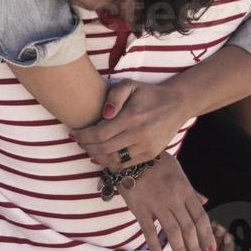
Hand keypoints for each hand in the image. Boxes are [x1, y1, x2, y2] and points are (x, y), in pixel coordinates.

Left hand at [72, 80, 191, 167]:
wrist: (177, 104)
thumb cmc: (149, 93)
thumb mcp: (130, 86)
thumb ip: (114, 96)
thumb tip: (104, 115)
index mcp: (132, 117)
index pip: (100, 133)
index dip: (83, 136)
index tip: (73, 133)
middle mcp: (139, 135)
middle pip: (103, 148)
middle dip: (86, 146)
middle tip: (78, 141)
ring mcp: (146, 147)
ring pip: (113, 160)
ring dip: (96, 156)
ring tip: (88, 148)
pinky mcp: (150, 154)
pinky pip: (125, 164)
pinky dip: (110, 162)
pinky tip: (101, 156)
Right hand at [116, 155, 216, 250]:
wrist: (130, 155)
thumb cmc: (155, 161)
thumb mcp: (177, 170)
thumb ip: (191, 189)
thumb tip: (206, 201)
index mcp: (184, 190)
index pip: (200, 216)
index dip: (207, 234)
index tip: (211, 249)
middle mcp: (174, 199)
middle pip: (189, 228)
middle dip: (195, 248)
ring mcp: (156, 204)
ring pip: (173, 231)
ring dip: (180, 250)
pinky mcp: (139, 208)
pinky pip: (149, 230)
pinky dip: (155, 245)